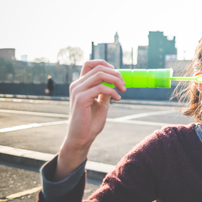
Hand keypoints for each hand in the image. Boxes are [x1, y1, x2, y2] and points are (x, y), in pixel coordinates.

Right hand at [54, 60, 125, 180]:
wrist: (82, 137)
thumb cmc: (90, 122)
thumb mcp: (101, 103)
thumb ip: (105, 91)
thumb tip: (115, 81)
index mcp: (81, 84)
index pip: (90, 64)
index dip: (104, 64)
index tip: (117, 73)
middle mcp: (77, 85)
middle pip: (98, 68)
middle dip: (115, 74)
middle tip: (124, 85)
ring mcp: (77, 91)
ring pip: (100, 75)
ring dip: (115, 80)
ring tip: (123, 90)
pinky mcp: (81, 98)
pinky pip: (100, 88)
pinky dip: (112, 91)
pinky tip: (118, 99)